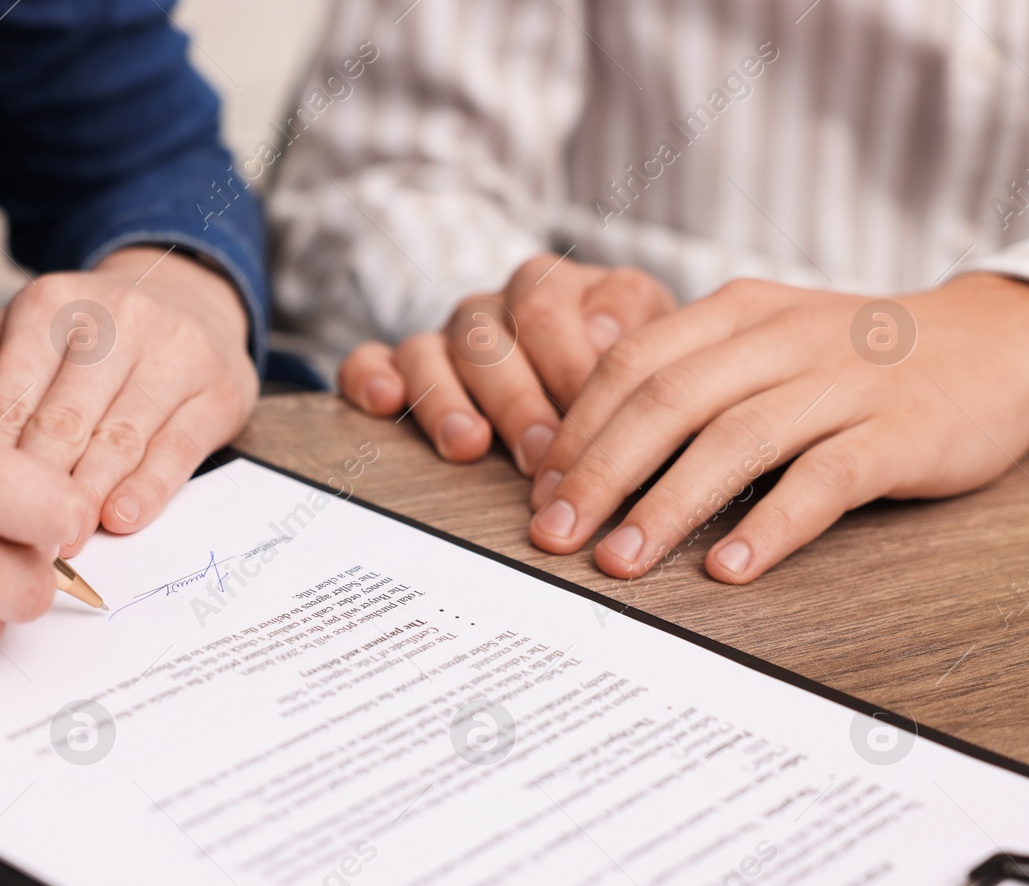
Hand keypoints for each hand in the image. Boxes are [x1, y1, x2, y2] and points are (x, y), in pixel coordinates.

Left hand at [0, 247, 256, 555]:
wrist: (190, 301)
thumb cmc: (95, 333)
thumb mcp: (29, 329)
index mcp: (57, 303)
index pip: (12, 394)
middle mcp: (119, 318)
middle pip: (65, 421)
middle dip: (39, 488)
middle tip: (19, 541)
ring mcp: (175, 353)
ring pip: (120, 439)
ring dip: (88, 498)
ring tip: (64, 542)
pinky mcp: (217, 391)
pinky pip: (177, 450)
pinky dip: (147, 489)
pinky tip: (121, 518)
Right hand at [338, 256, 674, 472]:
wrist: (603, 390)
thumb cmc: (630, 376)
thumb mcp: (658, 347)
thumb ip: (643, 330)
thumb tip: (607, 336)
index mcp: (559, 290)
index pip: (549, 305)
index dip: (566, 360)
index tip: (590, 413)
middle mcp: (498, 308)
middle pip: (489, 334)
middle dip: (516, 399)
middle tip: (539, 453)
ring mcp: (449, 338)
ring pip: (429, 349)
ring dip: (446, 398)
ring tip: (468, 446)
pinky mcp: (405, 367)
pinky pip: (370, 359)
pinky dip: (371, 377)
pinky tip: (385, 403)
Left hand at [526, 273, 1028, 582]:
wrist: (994, 340)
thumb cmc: (853, 358)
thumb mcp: (765, 340)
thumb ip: (689, 376)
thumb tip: (586, 451)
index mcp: (736, 313)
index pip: (632, 364)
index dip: (578, 429)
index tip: (540, 490)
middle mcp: (782, 338)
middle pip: (667, 400)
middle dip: (600, 472)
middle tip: (555, 533)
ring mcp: (843, 382)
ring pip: (735, 439)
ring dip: (666, 506)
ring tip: (620, 562)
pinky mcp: (899, 432)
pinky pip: (823, 479)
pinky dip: (770, 524)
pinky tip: (728, 567)